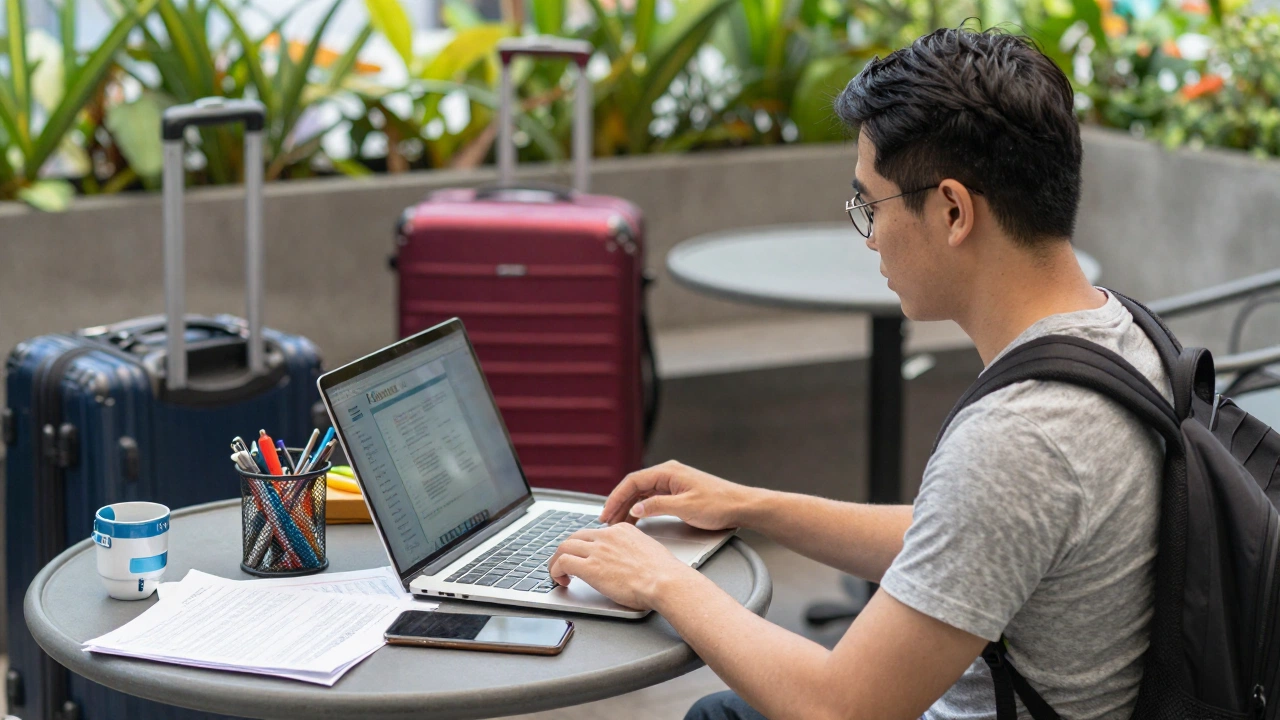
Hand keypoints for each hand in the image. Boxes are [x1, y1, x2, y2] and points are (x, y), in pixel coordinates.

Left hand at [547, 523, 695, 609]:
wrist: (664, 581)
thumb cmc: (663, 573)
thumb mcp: (647, 551)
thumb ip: (632, 551)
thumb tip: (627, 563)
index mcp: (622, 530)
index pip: (594, 534)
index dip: (584, 546)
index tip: (583, 557)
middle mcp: (607, 536)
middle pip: (575, 537)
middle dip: (566, 551)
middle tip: (563, 565)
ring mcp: (597, 550)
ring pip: (564, 547)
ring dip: (556, 561)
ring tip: (557, 574)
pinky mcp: (590, 567)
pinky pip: (562, 563)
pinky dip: (555, 571)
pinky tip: (560, 580)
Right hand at [598, 460, 759, 529]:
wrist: (742, 506)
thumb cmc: (719, 504)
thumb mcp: (686, 507)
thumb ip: (658, 506)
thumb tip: (636, 508)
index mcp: (668, 472)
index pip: (633, 481)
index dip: (616, 498)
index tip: (606, 513)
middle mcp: (669, 474)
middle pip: (635, 487)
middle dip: (619, 504)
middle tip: (606, 522)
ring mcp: (673, 483)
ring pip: (642, 494)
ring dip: (628, 507)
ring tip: (617, 524)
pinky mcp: (678, 493)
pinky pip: (652, 498)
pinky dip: (641, 509)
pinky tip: (635, 520)